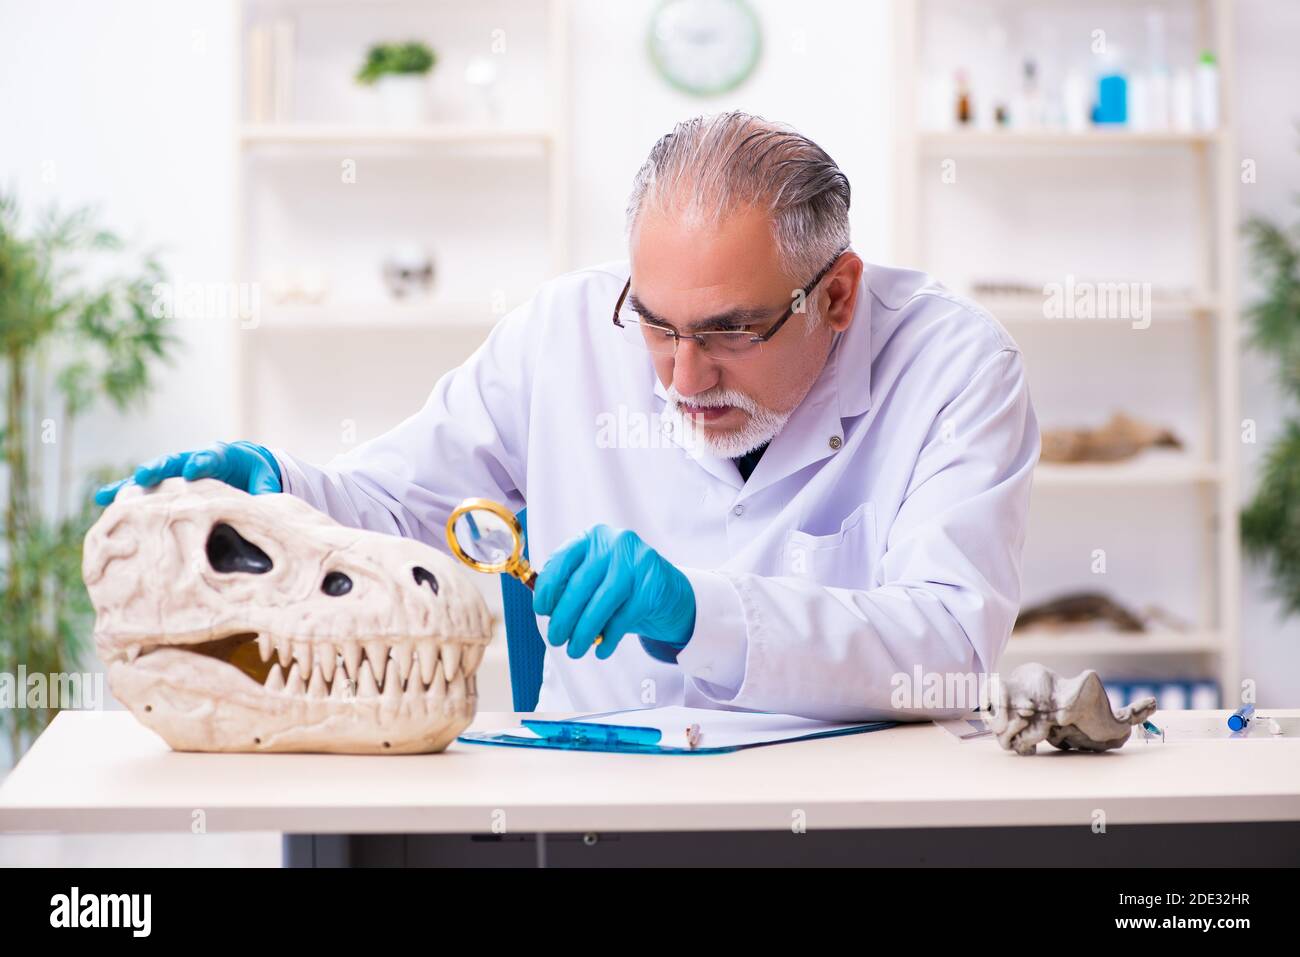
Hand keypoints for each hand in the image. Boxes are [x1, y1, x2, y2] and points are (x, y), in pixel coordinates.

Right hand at [94, 440, 282, 505]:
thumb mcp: (266, 481)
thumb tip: (266, 505)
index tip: (193, 470)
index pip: (211, 457)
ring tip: (110, 495)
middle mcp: (194, 460)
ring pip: (153, 476)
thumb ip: (266, 491)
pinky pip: (144, 490)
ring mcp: (177, 473)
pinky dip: (125, 493)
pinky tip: (102, 501)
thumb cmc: (256, 475)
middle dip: (160, 469)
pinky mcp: (167, 485)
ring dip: (132, 485)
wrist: (244, 467)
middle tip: (146, 476)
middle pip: (174, 462)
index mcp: (222, 457)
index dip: (202, 462)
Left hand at [533, 524, 695, 660]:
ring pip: (601, 603)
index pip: (562, 560)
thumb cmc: (621, 587)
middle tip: (556, 639)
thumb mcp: (595, 577)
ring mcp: (636, 562)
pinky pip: (624, 617)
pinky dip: (609, 638)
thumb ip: (569, 586)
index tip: (542, 611)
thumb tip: (546, 610)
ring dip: (584, 632)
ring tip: (575, 650)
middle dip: (563, 617)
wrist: (667, 592)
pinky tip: (601, 649)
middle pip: (580, 585)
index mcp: (593, 537)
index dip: (548, 588)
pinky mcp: (652, 585)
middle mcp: (615, 543)